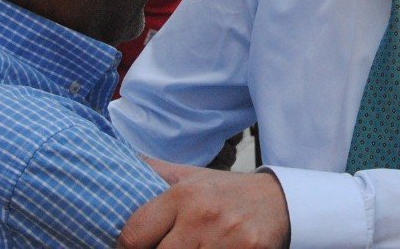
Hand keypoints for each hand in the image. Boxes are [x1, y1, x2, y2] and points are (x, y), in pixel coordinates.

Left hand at [117, 168, 288, 248]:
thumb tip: (121, 160)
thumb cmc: (227, 192)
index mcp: (184, 195)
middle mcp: (203, 217)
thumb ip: (156, 172)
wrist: (279, 201)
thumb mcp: (192, 176)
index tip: (136, 246)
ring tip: (191, 247)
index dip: (127, 246)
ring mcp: (225, 241)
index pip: (133, 235)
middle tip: (167, 246)